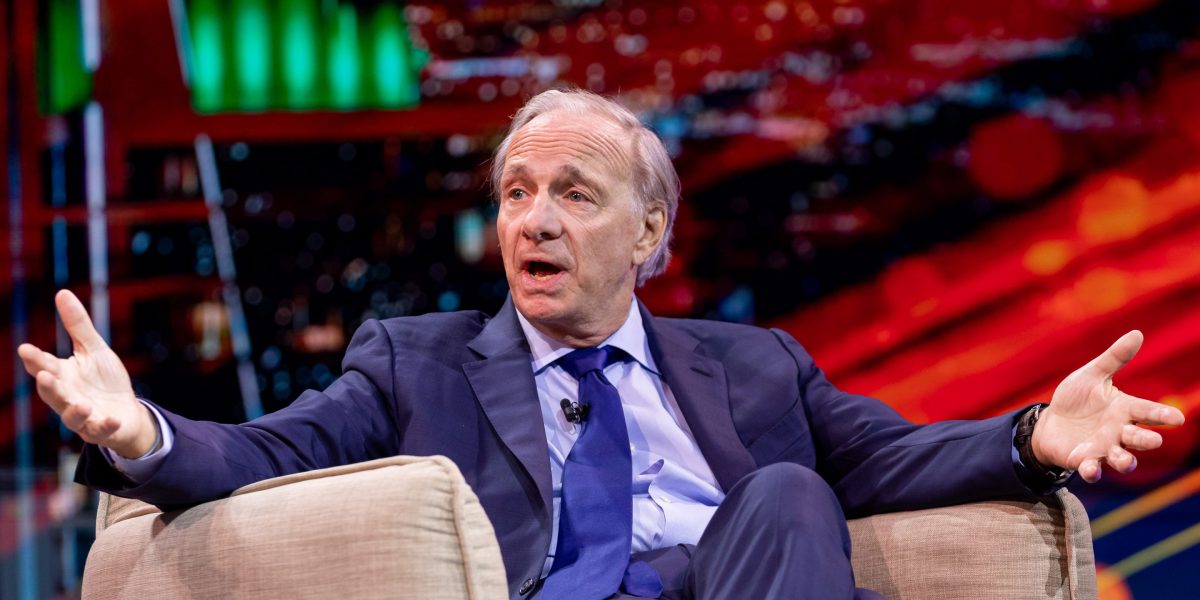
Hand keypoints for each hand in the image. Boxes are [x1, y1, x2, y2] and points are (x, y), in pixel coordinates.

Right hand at [17, 290, 156, 457]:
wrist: (126, 412)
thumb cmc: (105, 380)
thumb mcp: (94, 349)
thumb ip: (78, 325)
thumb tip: (62, 292)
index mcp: (63, 376)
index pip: (45, 366)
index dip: (35, 359)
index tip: (25, 349)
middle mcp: (67, 398)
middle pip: (53, 394)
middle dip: (48, 387)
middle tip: (45, 376)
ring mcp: (83, 417)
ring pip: (72, 416)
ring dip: (74, 411)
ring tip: (82, 405)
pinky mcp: (101, 430)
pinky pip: (101, 430)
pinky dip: (104, 425)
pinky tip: (110, 419)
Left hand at [1032, 330, 1185, 482]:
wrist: (1050, 422)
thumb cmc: (1077, 399)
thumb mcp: (1092, 375)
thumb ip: (1114, 358)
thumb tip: (1137, 333)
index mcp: (1125, 410)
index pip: (1148, 412)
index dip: (1162, 415)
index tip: (1178, 419)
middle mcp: (1119, 432)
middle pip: (1139, 439)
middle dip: (1147, 440)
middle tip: (1153, 440)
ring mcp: (1103, 448)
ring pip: (1121, 458)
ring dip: (1125, 461)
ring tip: (1126, 461)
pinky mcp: (1084, 460)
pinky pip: (1092, 469)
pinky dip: (1092, 470)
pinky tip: (1090, 469)